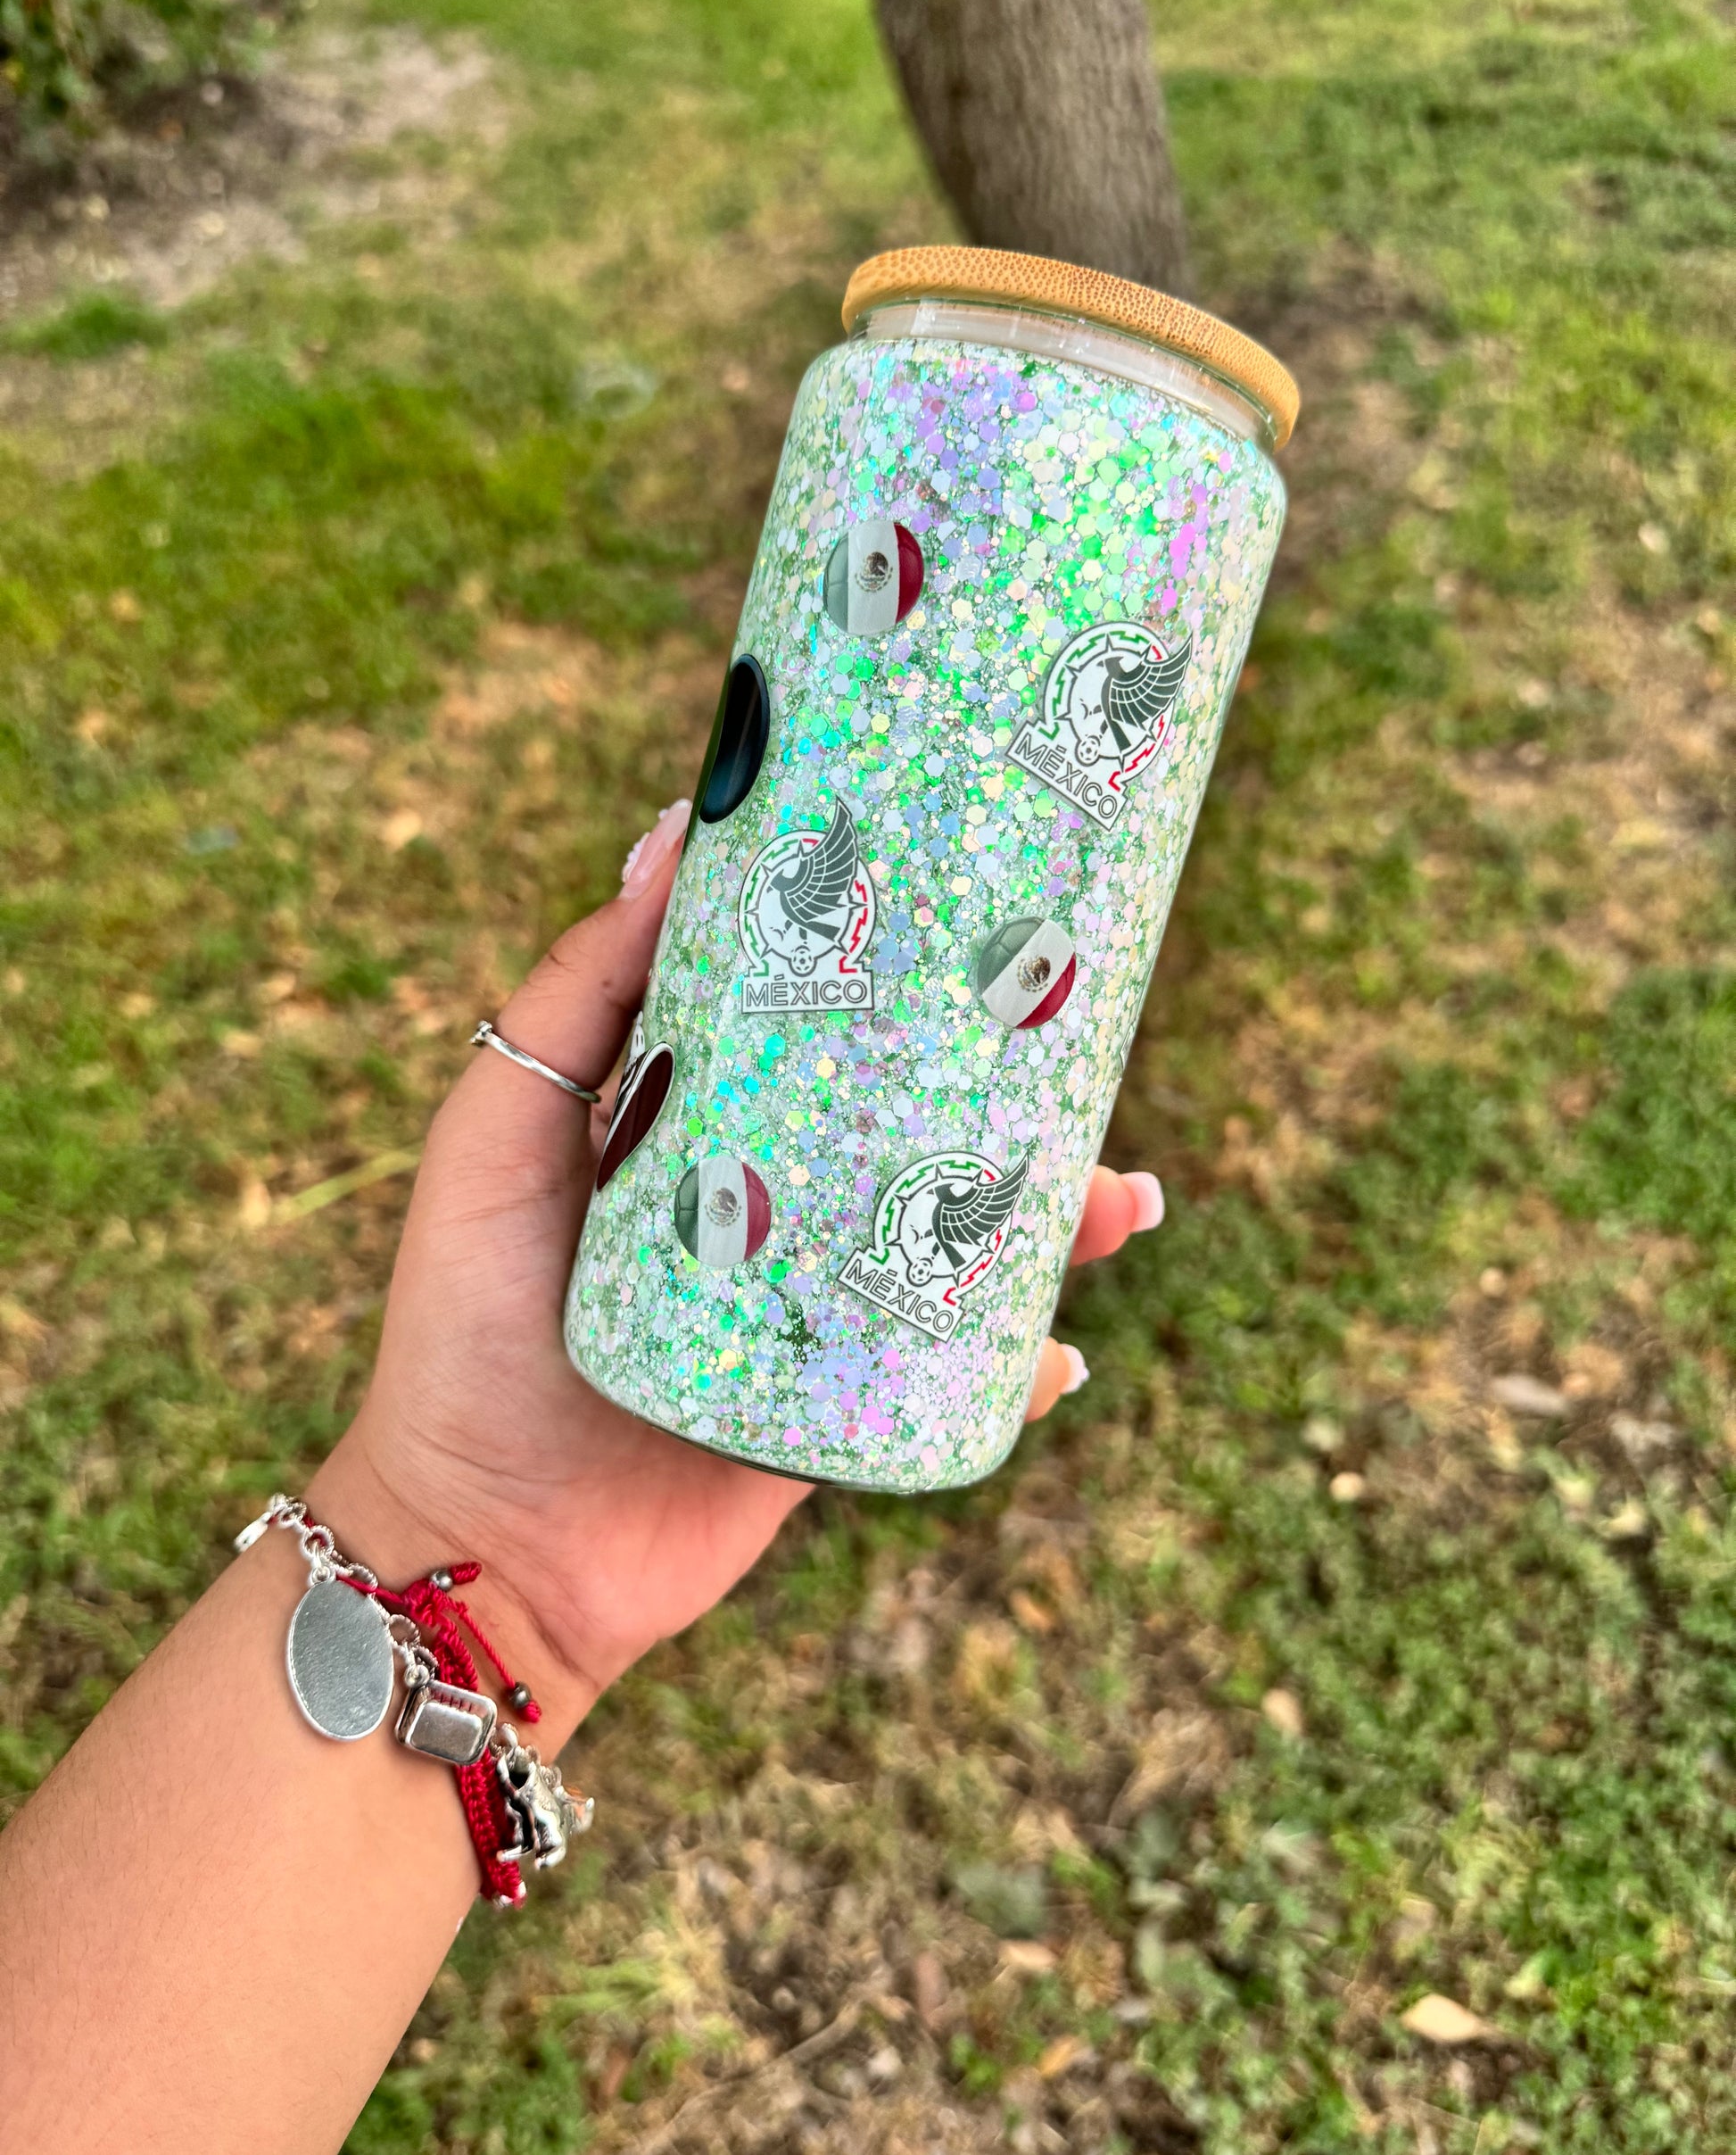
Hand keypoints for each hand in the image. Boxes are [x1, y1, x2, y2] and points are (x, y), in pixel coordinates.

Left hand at [315, 801, 1166, 1739]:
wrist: (478, 1544)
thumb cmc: (462, 1324)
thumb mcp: (497, 1134)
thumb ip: (573, 997)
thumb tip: (673, 835)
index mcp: (694, 1119)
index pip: (809, 1015)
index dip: (893, 962)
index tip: (979, 898)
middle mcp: (764, 1200)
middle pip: (909, 1122)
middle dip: (1013, 1091)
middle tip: (1091, 1048)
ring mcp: (806, 1307)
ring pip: (950, 1240)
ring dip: (1047, 1219)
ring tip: (1121, 1204)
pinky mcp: (833, 1412)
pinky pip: (944, 1376)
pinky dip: (1017, 1366)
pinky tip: (1059, 1356)